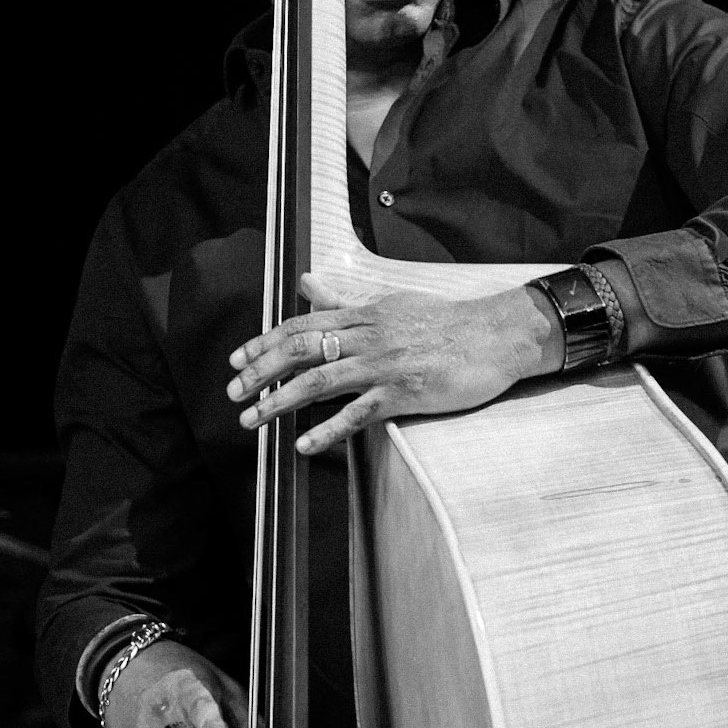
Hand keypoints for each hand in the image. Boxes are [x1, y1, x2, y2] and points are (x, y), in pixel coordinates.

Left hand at [227, 275, 564, 454]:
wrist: (496, 336)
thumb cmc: (446, 322)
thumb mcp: (390, 303)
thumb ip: (344, 301)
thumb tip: (305, 282)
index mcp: (364, 314)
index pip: (301, 326)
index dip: (264, 342)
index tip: (236, 359)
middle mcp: (367, 337)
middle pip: (300, 351)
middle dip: (260, 372)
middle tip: (231, 393)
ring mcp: (385, 365)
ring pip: (319, 382)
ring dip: (280, 401)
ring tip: (251, 421)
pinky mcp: (404, 392)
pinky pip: (358, 413)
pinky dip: (328, 430)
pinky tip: (303, 445)